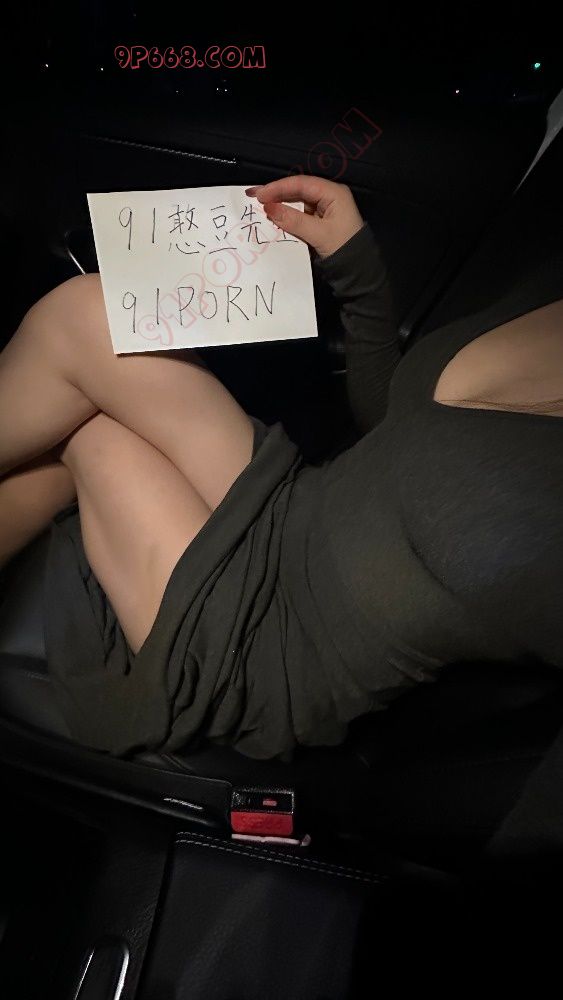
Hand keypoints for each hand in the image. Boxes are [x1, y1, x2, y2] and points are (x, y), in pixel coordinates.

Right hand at [245, 176, 364, 259]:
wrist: (358, 271)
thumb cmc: (343, 249)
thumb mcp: (318, 234)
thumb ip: (293, 220)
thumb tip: (269, 208)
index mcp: (333, 193)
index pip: (301, 184)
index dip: (279, 187)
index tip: (260, 195)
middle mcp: (329, 196)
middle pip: (298, 189)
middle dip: (276, 193)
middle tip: (253, 196)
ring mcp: (324, 208)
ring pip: (297, 201)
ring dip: (280, 203)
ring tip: (260, 205)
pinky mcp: (320, 220)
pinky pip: (300, 213)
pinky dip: (287, 214)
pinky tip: (273, 215)